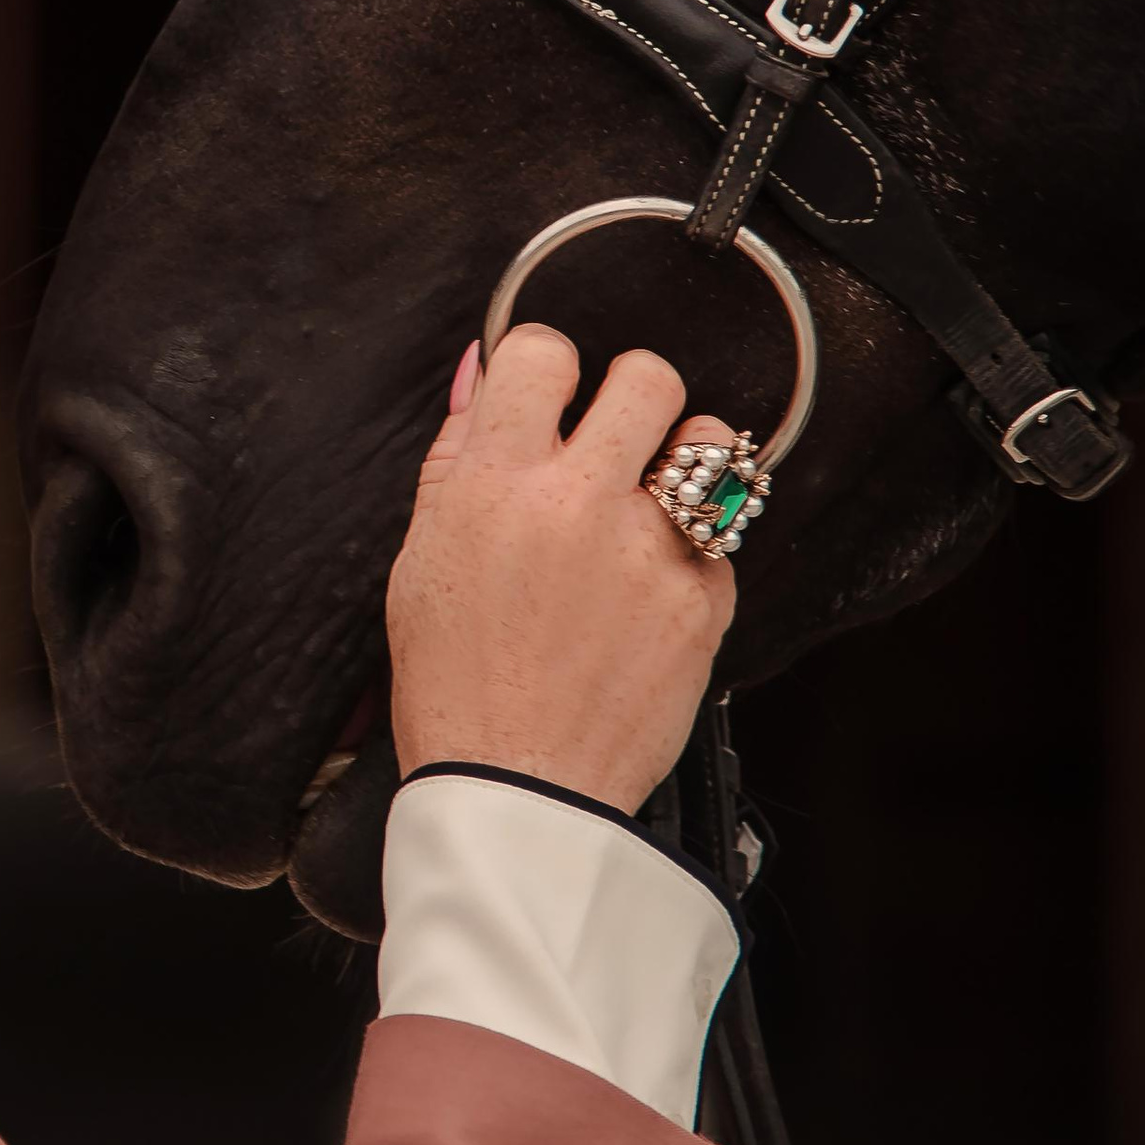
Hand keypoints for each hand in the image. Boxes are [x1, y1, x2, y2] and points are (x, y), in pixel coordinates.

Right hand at [385, 324, 735, 817]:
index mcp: (494, 486)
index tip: (551, 395)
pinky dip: (692, 553)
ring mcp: (650, 551)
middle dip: (633, 397)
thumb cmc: (456, 685)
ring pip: (711, 443)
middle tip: (617, 441)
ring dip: (684, 462)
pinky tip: (649, 593)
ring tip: (653, 505)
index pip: (542, 353)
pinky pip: (723, 538)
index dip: (547, 366)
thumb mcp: (421, 560)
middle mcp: (578, 504)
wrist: (518, 790)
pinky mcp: (703, 600)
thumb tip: (480, 370)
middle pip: (648, 377)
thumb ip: (456, 456)